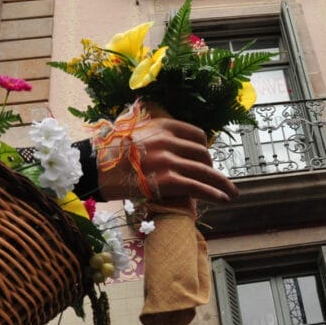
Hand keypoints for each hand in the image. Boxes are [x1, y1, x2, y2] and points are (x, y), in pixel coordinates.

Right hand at [98, 117, 238, 203]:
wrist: (92, 168)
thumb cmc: (111, 153)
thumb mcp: (137, 131)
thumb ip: (159, 134)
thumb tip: (177, 145)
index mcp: (164, 125)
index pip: (197, 135)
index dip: (205, 150)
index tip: (207, 160)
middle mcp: (169, 140)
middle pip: (203, 155)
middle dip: (212, 169)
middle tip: (217, 180)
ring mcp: (168, 160)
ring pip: (205, 172)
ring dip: (222, 184)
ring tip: (233, 193)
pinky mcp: (167, 181)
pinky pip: (197, 188)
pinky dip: (214, 194)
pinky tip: (223, 199)